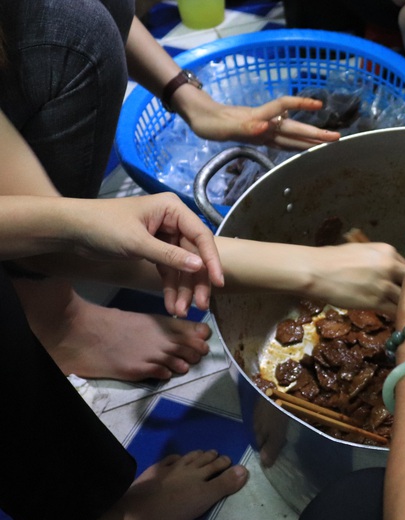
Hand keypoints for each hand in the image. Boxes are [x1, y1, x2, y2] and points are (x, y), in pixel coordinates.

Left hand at [68, 194, 223, 315]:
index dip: (211, 260)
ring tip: (181, 310)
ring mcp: (163, 236)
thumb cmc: (103, 227)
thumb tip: (200, 267)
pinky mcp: (153, 249)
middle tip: (201, 305)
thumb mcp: (137, 242)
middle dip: (195, 281)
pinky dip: (169, 287)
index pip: (201, 236)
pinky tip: (172, 304)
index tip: (218, 283)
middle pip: (194, 254)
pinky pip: (168, 270)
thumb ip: (170, 256)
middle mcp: (172, 221)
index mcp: (173, 209)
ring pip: (182, 265)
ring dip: (182, 289)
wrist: (70, 230)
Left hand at [180, 94, 339, 150]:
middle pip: (294, 127)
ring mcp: (264, 129)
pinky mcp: (260, 134)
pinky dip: (296, 141)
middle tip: (337, 138)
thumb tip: (267, 126)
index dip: (301, 105)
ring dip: (310, 138)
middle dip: (316, 133)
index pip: (283, 108)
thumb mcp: (223, 127)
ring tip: (328, 141)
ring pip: (291, 134)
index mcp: (259, 119)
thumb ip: (245, 127)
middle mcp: (265, 123)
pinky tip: (303, 143)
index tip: (319, 107)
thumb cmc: (209, 122)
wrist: (199, 116)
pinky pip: (282, 139)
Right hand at [303, 243, 404, 313]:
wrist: (317, 271)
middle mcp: (390, 266)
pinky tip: (399, 319)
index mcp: (388, 251)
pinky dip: (398, 316)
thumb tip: (386, 268)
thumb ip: (378, 259)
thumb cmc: (332, 259)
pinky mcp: (376, 301)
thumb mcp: (361, 251)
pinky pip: (395, 311)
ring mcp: (384, 284)